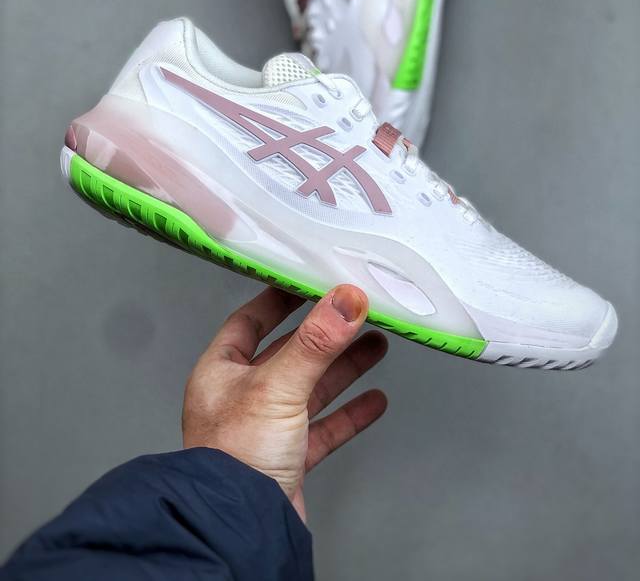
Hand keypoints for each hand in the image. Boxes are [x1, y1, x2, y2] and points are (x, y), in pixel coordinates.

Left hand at [182, 284, 387, 520]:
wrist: (239, 529)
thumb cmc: (233, 459)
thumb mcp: (276, 387)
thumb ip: (315, 344)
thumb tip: (345, 301)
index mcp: (222, 372)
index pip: (250, 321)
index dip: (280, 300)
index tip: (309, 281)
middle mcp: (241, 397)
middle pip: (289, 353)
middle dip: (325, 335)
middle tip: (356, 313)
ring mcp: (265, 429)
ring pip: (311, 389)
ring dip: (343, 368)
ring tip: (375, 345)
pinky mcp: (288, 459)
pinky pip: (324, 428)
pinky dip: (350, 413)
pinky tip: (373, 401)